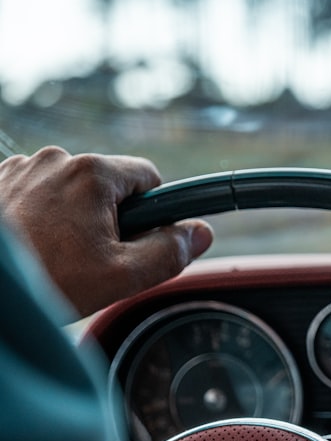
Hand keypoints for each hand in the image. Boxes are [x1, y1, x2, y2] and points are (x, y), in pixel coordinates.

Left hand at [0, 146, 212, 316]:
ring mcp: (19, 168)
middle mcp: (55, 160)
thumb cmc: (44, 281)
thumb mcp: (122, 277)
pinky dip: (39, 218)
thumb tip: (200, 233)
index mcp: (92, 173)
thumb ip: (170, 252)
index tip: (136, 241)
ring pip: (69, 191)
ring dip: (70, 218)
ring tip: (54, 257)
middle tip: (91, 260)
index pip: (148, 178)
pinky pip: (35, 194)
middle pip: (107, 186)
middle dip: (107, 219)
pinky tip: (31, 248)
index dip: (152, 213)